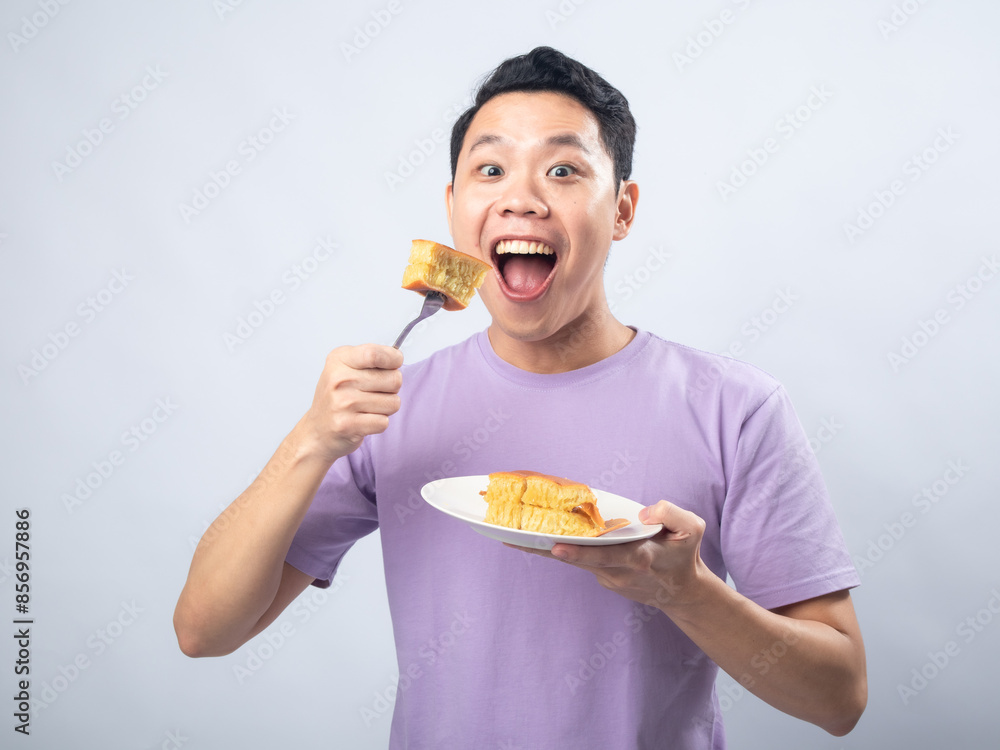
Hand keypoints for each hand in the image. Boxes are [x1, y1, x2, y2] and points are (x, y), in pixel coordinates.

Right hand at [299, 344, 403, 462]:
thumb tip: (397, 358)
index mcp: (340, 360)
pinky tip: (364, 420)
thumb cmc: (337, 397)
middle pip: (393, 379)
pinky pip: (384, 422)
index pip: (375, 353)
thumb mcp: (346, 367)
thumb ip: (371, 358)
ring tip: (368, 407)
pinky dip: (379, 423)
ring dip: (386, 407)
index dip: (393, 359)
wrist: (317, 430)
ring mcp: (343, 403)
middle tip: (375, 392)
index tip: (395, 363)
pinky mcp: (348, 425)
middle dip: (392, 388)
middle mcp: (340, 379)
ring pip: (393, 402)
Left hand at [509, 500, 708, 609]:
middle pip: (577, 560)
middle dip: (546, 549)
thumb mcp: (692, 529)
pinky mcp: (602, 578)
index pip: (607, 555)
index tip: (557, 547)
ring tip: (511, 536)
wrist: (682, 592)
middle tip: (514, 538)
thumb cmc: (683, 554)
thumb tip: (644, 512)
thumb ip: (672, 514)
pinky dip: (560, 550)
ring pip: (573, 561)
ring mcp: (608, 578)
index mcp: (639, 558)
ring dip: (544, 550)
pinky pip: (578, 561)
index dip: (582, 553)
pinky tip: (536, 538)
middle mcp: (618, 571)